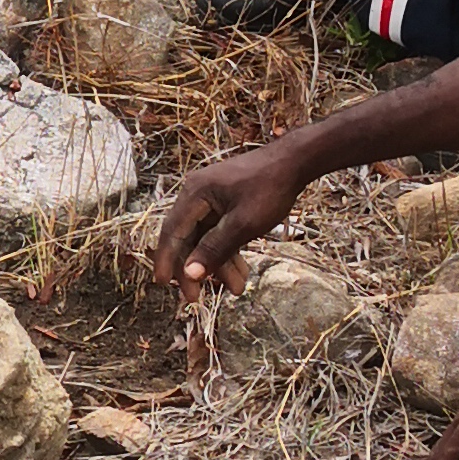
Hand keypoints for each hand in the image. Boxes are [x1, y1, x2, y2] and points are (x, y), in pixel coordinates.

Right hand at [154, 138, 312, 294]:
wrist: (295, 161)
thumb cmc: (269, 188)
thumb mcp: (243, 224)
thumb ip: (214, 249)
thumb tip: (189, 273)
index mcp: (195, 194)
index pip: (172, 232)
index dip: (166, 259)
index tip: (163, 285)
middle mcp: (197, 194)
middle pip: (188, 238)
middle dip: (196, 268)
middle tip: (197, 298)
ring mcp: (211, 197)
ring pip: (206, 238)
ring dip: (218, 264)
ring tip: (236, 288)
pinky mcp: (226, 202)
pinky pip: (219, 231)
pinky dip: (228, 251)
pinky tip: (240, 271)